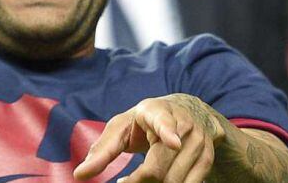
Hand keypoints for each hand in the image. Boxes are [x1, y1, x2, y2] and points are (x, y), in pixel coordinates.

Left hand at [74, 94, 225, 182]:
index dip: (168, 132)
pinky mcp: (207, 159)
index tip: (173, 142)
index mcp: (156, 111)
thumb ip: (102, 151)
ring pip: (174, 181)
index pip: (163, 121)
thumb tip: (80, 175)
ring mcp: (199, 142)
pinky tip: (155, 182)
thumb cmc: (142, 122)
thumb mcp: (120, 128)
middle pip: (159, 167)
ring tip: (135, 179)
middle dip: (138, 181)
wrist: (183, 113)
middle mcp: (183, 124)